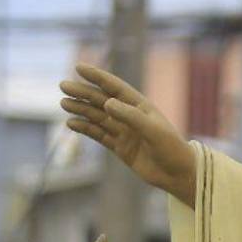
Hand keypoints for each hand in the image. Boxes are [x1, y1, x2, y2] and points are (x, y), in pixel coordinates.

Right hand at [59, 63, 195, 204]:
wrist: (178, 174)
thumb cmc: (171, 148)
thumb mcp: (152, 130)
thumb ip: (130, 116)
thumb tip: (106, 103)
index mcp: (141, 106)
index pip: (115, 87)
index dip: (98, 77)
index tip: (79, 67)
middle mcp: (130, 116)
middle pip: (102, 101)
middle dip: (83, 93)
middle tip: (63, 86)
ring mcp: (124, 132)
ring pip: (98, 117)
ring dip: (81, 110)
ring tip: (64, 103)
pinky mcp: (120, 147)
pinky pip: (99, 135)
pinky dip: (85, 129)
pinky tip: (72, 123)